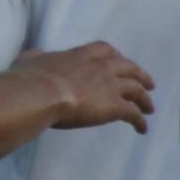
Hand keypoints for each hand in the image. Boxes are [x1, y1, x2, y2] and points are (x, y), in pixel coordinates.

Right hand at [17, 42, 155, 134]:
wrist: (40, 94)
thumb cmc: (31, 77)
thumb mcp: (32, 58)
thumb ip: (38, 56)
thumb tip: (37, 56)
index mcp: (82, 55)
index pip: (106, 51)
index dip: (116, 57)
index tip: (120, 62)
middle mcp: (101, 67)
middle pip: (129, 68)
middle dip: (140, 76)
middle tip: (148, 84)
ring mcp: (110, 86)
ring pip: (137, 90)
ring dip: (145, 99)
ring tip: (149, 108)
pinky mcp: (114, 107)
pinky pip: (133, 113)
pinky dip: (140, 121)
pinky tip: (142, 128)